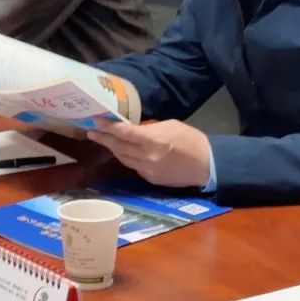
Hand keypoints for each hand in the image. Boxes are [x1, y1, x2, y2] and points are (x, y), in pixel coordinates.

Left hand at [86, 119, 211, 187]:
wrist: (207, 165)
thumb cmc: (192, 140)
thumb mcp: (171, 126)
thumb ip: (150, 128)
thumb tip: (134, 130)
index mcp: (154, 140)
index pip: (125, 133)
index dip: (109, 127)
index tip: (96, 121)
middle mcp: (147, 157)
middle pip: (119, 147)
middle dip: (104, 138)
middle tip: (92, 131)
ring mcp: (147, 170)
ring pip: (123, 158)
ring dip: (112, 149)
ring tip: (103, 140)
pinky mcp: (150, 179)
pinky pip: (133, 166)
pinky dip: (126, 158)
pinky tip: (122, 151)